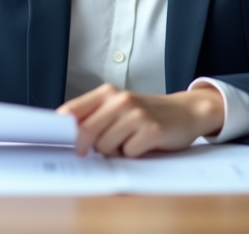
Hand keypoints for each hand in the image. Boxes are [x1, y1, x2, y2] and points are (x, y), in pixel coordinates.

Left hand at [56, 83, 224, 157]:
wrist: (186, 111)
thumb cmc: (147, 113)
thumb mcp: (118, 107)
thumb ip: (93, 116)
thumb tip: (66, 136)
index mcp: (106, 93)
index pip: (71, 111)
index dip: (62, 131)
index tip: (61, 143)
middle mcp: (120, 100)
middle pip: (85, 132)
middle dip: (88, 147)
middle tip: (99, 150)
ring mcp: (136, 114)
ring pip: (105, 147)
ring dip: (114, 151)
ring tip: (128, 142)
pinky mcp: (152, 130)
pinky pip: (128, 153)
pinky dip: (133, 155)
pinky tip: (143, 145)